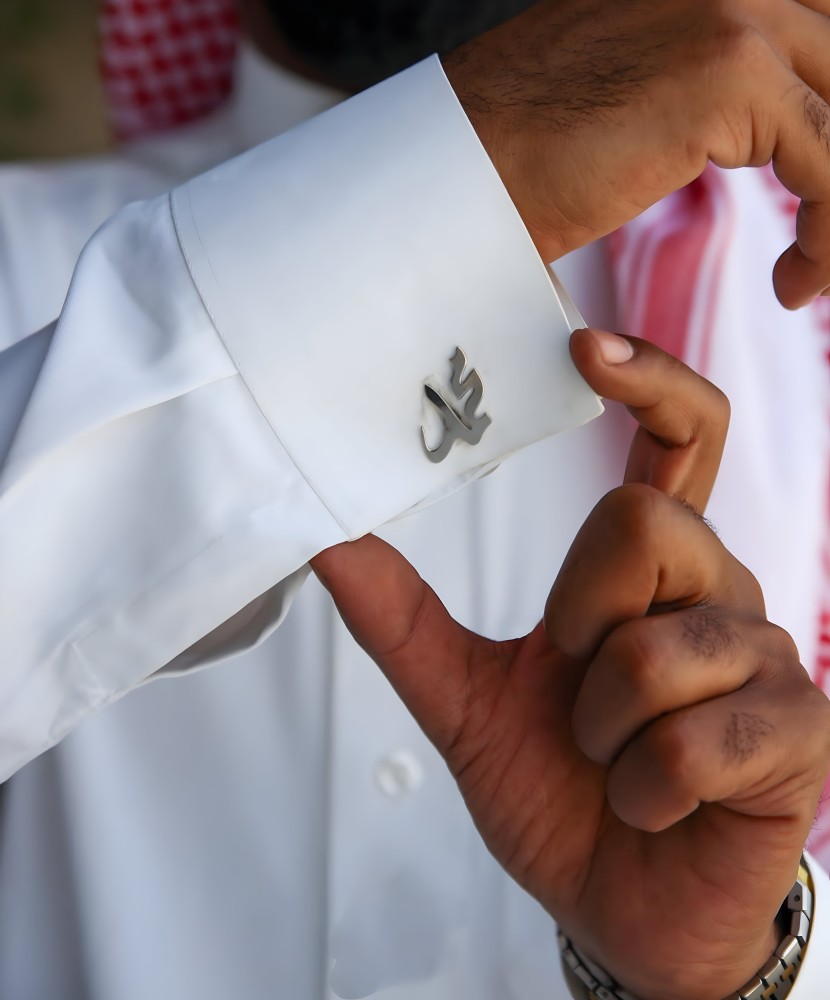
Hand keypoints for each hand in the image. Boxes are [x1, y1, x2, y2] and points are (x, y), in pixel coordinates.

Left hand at [312, 330, 829, 999]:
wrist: (617, 906)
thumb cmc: (560, 794)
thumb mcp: (466, 700)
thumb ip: (403, 619)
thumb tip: (325, 537)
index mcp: (645, 572)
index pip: (679, 440)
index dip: (649, 381)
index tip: (585, 345)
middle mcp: (715, 593)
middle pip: (644, 524)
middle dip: (580, 619)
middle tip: (571, 684)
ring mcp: (766, 659)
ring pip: (663, 645)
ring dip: (601, 728)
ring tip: (611, 763)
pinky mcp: (798, 733)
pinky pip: (697, 739)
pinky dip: (642, 788)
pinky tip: (653, 806)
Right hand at [443, 0, 829, 308]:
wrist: (458, 170)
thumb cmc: (516, 155)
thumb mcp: (627, 103)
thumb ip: (687, 94)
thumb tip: (721, 133)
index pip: (817, 30)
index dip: (827, 114)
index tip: (814, 195)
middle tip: (820, 233)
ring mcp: (731, 12)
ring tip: (809, 273)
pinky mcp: (727, 73)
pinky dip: (825, 233)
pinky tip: (792, 282)